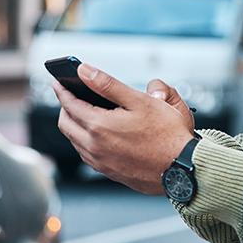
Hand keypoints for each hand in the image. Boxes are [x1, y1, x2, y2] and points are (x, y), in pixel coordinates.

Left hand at [52, 64, 194, 194]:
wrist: (183, 168)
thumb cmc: (167, 134)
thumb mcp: (139, 100)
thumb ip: (107, 84)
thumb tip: (84, 71)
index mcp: (99, 125)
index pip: (69, 104)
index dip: (62, 90)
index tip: (59, 82)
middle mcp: (94, 146)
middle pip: (65, 124)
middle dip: (65, 107)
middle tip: (70, 96)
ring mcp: (100, 162)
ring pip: (74, 141)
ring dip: (73, 125)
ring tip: (83, 112)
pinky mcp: (109, 172)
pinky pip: (86, 154)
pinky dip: (84, 140)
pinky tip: (97, 134)